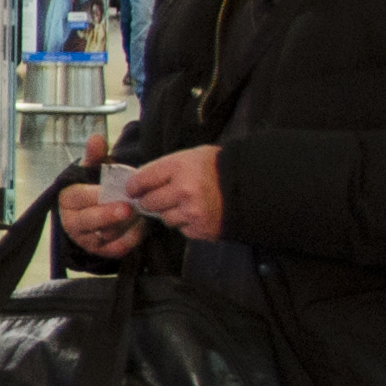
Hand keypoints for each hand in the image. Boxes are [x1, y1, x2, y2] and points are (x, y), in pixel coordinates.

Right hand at [51, 134, 150, 259]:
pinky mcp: (99, 251)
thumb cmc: (94, 188)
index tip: (114, 193)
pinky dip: (129, 240)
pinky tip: (142, 228)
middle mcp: (71, 221)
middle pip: (88, 220)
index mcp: (67, 198)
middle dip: (109, 215)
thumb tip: (97, 138)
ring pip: (103, 236)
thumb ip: (96, 155)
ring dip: (124, 227)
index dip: (96, 196)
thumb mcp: (93, 170)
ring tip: (141, 217)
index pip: (79, 198)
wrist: (94, 212)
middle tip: (129, 209)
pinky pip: (114, 249)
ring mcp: (85, 238)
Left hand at [109, 144, 227, 241]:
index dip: (134, 186)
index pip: (141, 180)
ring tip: (185, 203)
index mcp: (179, 168)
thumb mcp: (191, 157)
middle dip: (151, 200)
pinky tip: (197, 212)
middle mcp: (184, 191)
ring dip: (170, 212)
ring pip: (165, 218)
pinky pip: (182, 229)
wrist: (252, 186)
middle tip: (159, 196)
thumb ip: (165, 168)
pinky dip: (186, 223)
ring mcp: (192, 212)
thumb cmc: (218, 168)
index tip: (133, 189)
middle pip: (148, 203)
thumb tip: (139, 181)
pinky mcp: (201, 229)